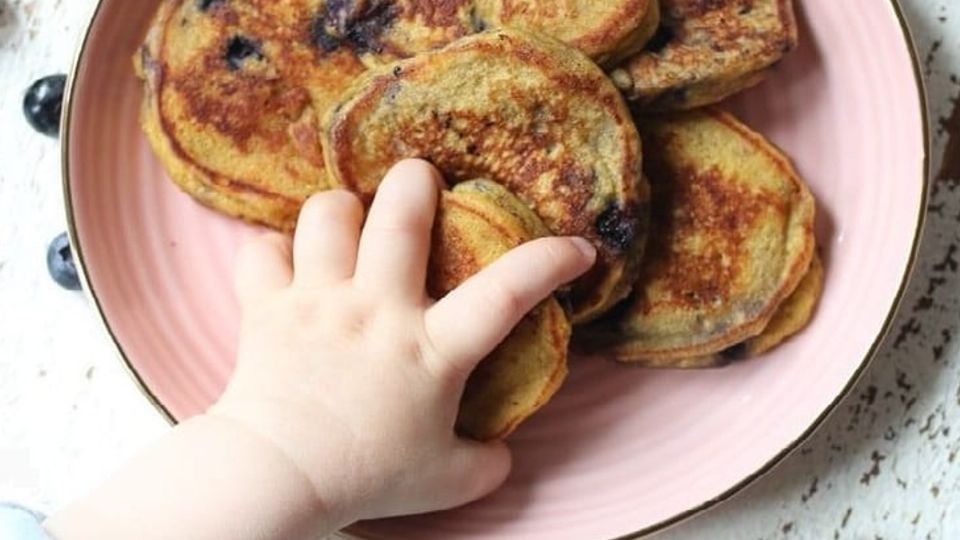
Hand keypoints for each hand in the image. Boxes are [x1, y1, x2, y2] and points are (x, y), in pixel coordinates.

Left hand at [212, 159, 595, 527]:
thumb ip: (486, 462)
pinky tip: (286, 262)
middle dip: (417, 181)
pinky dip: (273, 250)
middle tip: (423, 180)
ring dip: (343, 208)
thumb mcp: (447, 481)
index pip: (505, 294)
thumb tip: (501, 449)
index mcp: (431, 349)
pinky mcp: (268, 307)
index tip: (577, 247)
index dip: (548, 261)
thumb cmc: (365, 478)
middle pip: (401, 214)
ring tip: (351, 223)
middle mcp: (376, 309)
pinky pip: (262, 250)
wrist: (277, 479)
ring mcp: (319, 302)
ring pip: (328, 214)